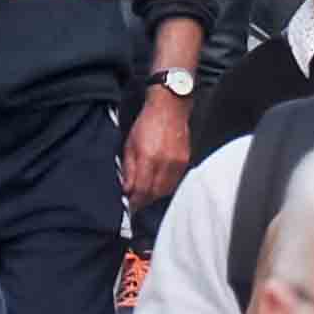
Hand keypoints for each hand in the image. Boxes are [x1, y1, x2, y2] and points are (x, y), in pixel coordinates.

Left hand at [124, 84, 192, 210]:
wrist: (170, 108)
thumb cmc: (147, 124)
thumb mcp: (130, 145)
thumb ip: (128, 170)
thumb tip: (127, 190)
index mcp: (149, 158)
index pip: (141, 190)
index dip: (134, 201)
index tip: (129, 205)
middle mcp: (165, 163)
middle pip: (154, 193)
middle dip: (143, 200)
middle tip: (135, 201)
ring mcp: (178, 163)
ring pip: (166, 190)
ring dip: (154, 195)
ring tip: (146, 193)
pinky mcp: (186, 161)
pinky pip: (175, 182)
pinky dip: (165, 187)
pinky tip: (157, 183)